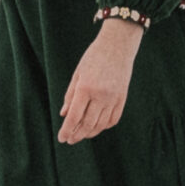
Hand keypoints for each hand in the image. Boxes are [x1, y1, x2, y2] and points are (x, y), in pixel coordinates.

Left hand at [58, 19, 143, 143]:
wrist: (118, 45)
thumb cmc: (94, 57)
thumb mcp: (77, 74)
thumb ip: (70, 96)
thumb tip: (64, 115)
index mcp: (86, 88)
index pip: (74, 117)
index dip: (67, 130)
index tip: (61, 138)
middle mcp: (100, 95)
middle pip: (87, 124)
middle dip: (77, 135)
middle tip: (70, 140)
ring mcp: (113, 98)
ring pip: (100, 124)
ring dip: (89, 133)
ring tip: (81, 135)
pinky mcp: (122, 98)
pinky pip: (113, 119)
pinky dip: (103, 126)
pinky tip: (96, 127)